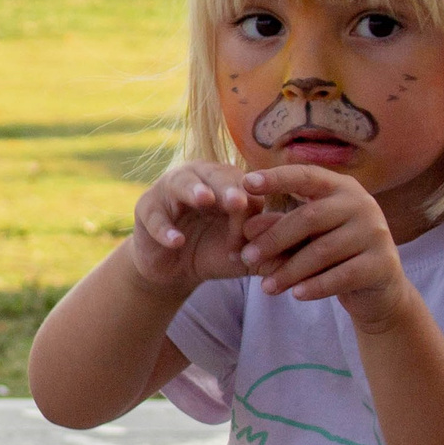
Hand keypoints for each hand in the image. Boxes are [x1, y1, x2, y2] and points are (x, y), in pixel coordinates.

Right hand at [128, 161, 258, 293]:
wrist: (173, 269)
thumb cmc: (213, 252)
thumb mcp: (242, 253)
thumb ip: (267, 248)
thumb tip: (297, 243)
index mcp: (227, 183)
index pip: (245, 187)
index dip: (250, 210)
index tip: (252, 239)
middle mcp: (199, 178)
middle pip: (216, 174)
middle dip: (228, 187)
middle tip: (238, 201)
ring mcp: (169, 190)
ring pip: (182, 182)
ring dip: (195, 190)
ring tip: (205, 200)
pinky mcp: (146, 208)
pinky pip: (156, 216)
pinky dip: (166, 229)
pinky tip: (176, 241)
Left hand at [237, 165, 410, 326]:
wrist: (379, 290)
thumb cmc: (335, 256)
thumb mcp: (305, 238)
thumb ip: (279, 228)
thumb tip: (247, 227)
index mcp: (340, 188)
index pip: (306, 176)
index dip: (276, 178)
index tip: (245, 183)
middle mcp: (361, 203)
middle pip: (309, 217)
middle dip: (273, 239)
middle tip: (246, 258)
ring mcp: (375, 232)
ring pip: (323, 250)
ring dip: (289, 270)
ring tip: (265, 287)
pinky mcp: (382, 263)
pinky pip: (343, 275)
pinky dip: (316, 286)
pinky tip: (296, 295)